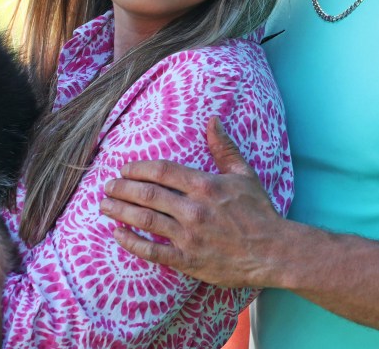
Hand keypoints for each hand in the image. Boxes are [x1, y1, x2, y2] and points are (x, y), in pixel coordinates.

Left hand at [100, 116, 285, 287]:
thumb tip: (212, 119)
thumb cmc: (259, 211)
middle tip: (107, 186)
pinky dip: (131, 242)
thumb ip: (224, 147)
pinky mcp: (188, 260)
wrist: (274, 252)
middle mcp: (193, 210)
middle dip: (122, 188)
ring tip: (104, 205)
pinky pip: (152, 252)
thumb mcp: (243, 174)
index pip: (161, 171)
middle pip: (147, 194)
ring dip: (120, 211)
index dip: (137, 168)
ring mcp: (189, 236)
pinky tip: (118, 234)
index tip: (124, 168)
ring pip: (145, 220)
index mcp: (204, 185)